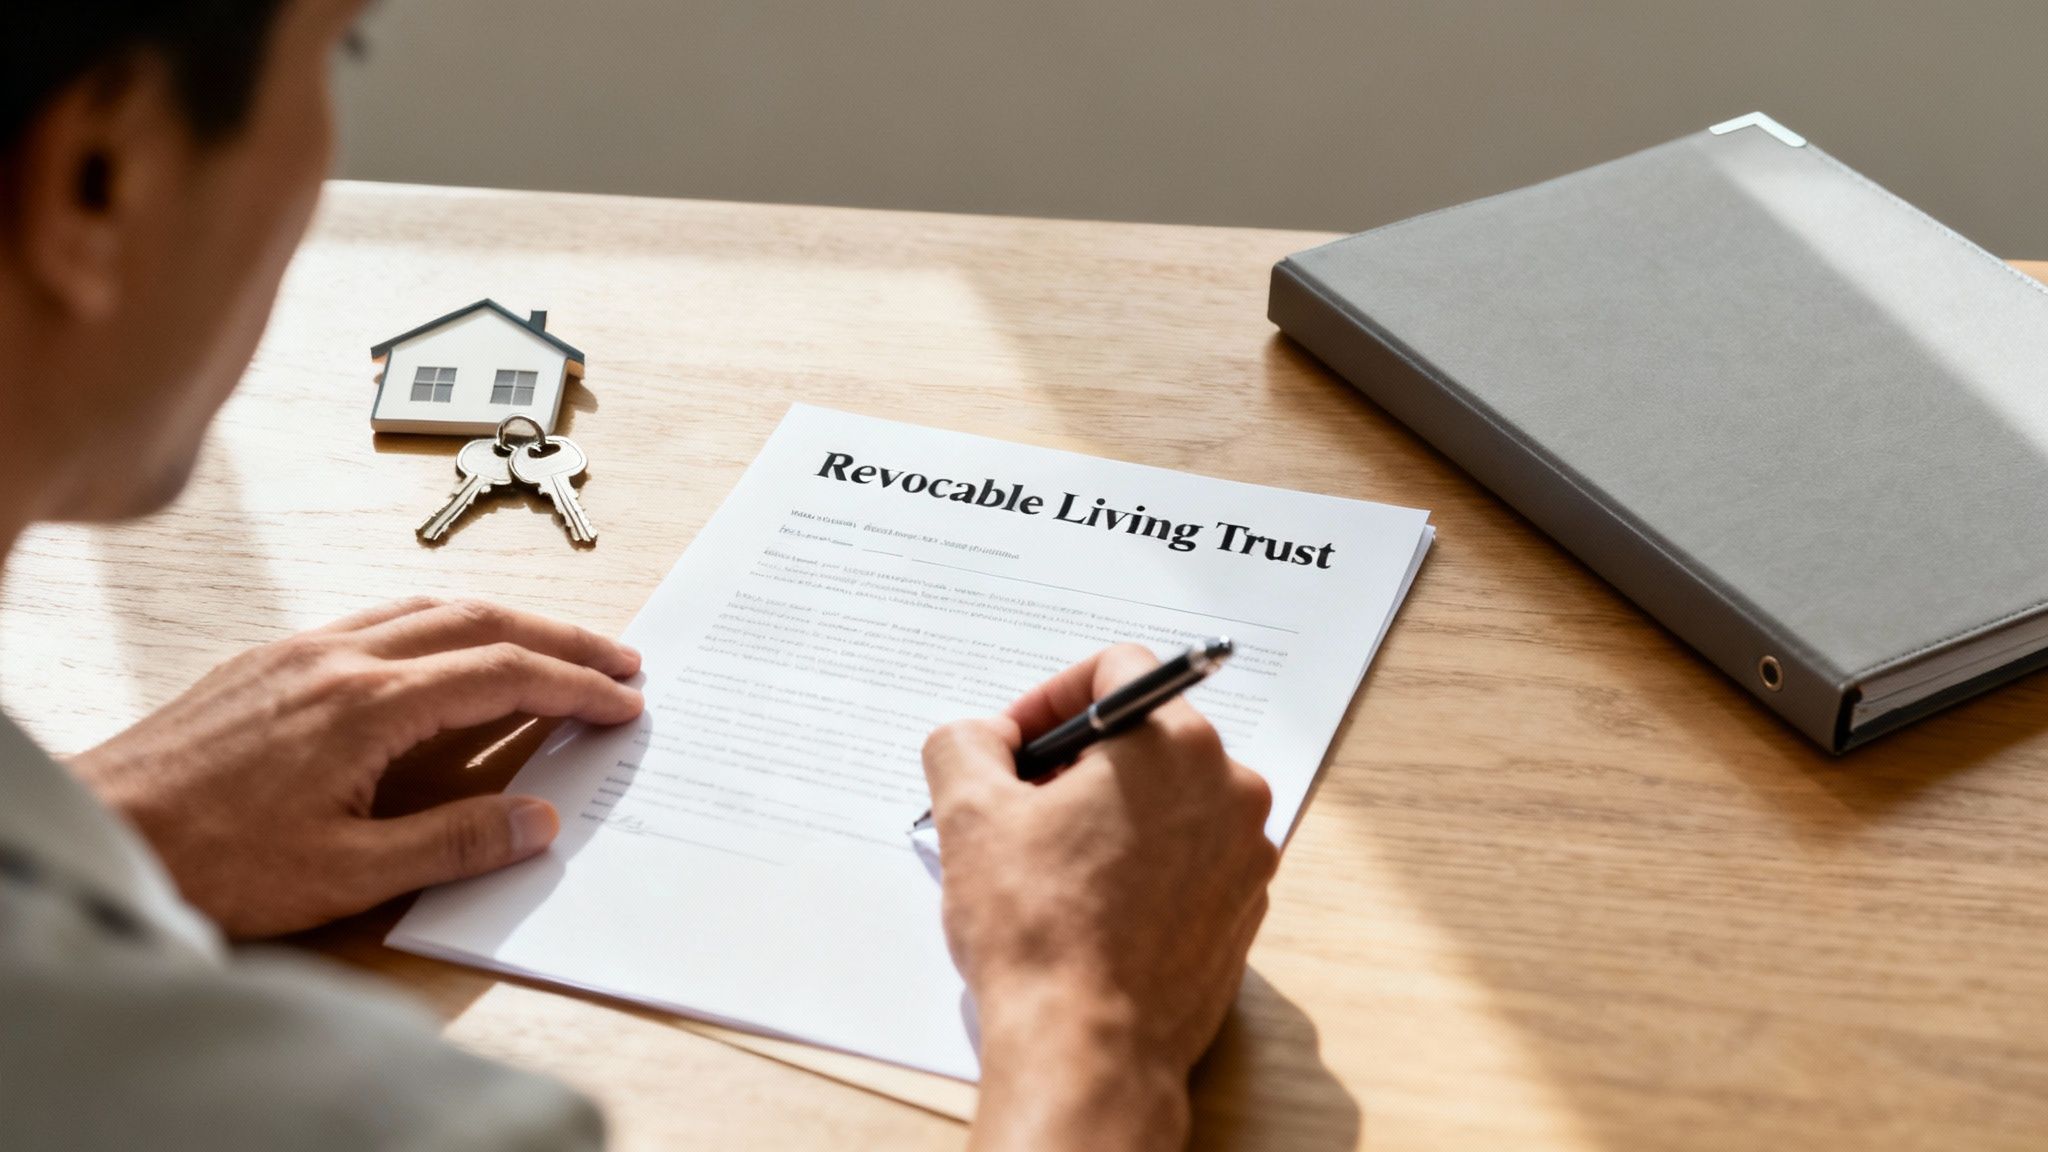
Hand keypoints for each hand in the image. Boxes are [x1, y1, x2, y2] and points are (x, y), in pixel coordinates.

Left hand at [71, 598, 642, 937]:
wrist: (101, 831)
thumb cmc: (210, 860)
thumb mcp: (346, 876)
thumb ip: (453, 844)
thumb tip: (538, 822)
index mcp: (366, 706)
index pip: (501, 675)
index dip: (574, 687)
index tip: (624, 702)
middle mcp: (338, 659)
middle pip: (478, 621)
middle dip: (560, 638)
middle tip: (619, 662)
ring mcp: (301, 651)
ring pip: (428, 608)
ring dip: (504, 622)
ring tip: (553, 648)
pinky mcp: (271, 660)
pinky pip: (379, 618)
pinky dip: (442, 623)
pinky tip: (450, 651)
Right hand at [924, 645, 1278, 1151]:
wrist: (1089, 1049)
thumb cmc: (1040, 934)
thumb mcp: (969, 815)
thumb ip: (966, 743)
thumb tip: (985, 738)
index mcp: (1176, 745)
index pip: (1118, 669)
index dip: (1051, 697)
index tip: (1015, 745)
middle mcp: (1230, 788)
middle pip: (1146, 735)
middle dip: (1078, 760)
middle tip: (1021, 804)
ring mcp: (1245, 853)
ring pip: (1169, 797)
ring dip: (1108, 811)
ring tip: (1049, 861)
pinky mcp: (1243, 908)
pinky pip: (1189, 855)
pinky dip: (1141, 861)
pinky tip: (1090, 903)